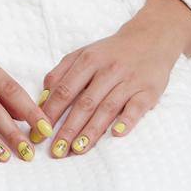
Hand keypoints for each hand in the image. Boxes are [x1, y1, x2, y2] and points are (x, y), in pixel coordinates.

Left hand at [37, 0, 190, 158]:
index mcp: (88, 60)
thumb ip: (61, 73)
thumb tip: (43, 99)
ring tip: (77, 149)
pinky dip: (127, 120)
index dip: (51, 112)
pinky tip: (116, 134)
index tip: (40, 132)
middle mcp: (107, 70)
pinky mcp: (149, 90)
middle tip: (56, 151)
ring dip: (92, 131)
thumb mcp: (83, 54)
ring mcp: (129, 80)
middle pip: (84, 103)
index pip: (64, 90)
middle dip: (68, 129)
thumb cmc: (110, 53)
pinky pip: (137, 107)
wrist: (150, 38)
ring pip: (107, 108)